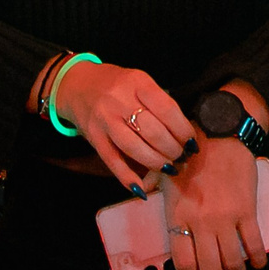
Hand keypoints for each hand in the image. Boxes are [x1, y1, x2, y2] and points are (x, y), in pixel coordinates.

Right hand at [48, 62, 197, 194]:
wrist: (77, 85)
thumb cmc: (116, 85)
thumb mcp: (138, 82)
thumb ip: (158, 102)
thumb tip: (184, 133)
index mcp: (136, 82)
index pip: (167, 109)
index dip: (183, 130)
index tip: (191, 143)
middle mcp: (119, 99)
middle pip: (153, 131)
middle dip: (173, 149)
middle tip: (181, 157)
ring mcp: (104, 120)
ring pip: (134, 148)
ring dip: (156, 162)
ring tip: (169, 167)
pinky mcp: (94, 137)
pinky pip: (113, 161)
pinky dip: (128, 178)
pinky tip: (142, 188)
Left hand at [161, 137, 266, 269]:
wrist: (220, 134)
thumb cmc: (190, 153)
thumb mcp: (165, 172)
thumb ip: (152, 186)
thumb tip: (140, 191)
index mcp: (178, 216)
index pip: (182, 263)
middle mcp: (201, 222)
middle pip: (210, 269)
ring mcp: (225, 218)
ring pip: (233, 263)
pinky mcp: (247, 211)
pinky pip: (255, 245)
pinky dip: (258, 260)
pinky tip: (258, 262)